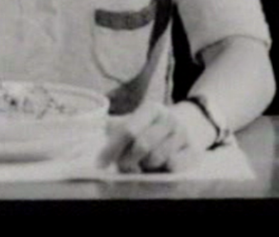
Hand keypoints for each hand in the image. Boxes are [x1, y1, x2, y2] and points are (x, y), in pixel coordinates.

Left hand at [97, 101, 211, 172]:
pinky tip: (159, 167)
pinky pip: (173, 167)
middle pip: (141, 146)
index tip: (100, 164)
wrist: (190, 125)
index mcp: (151, 108)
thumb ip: (115, 126)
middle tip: (122, 167)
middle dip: (127, 161)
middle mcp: (168, 118)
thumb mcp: (136, 120)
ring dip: (145, 167)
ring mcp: (183, 134)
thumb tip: (83, 127)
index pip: (128, 130)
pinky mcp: (194, 151)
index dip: (112, 149)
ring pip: (156, 159)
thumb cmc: (152, 127)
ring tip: (143, 164)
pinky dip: (162, 170)